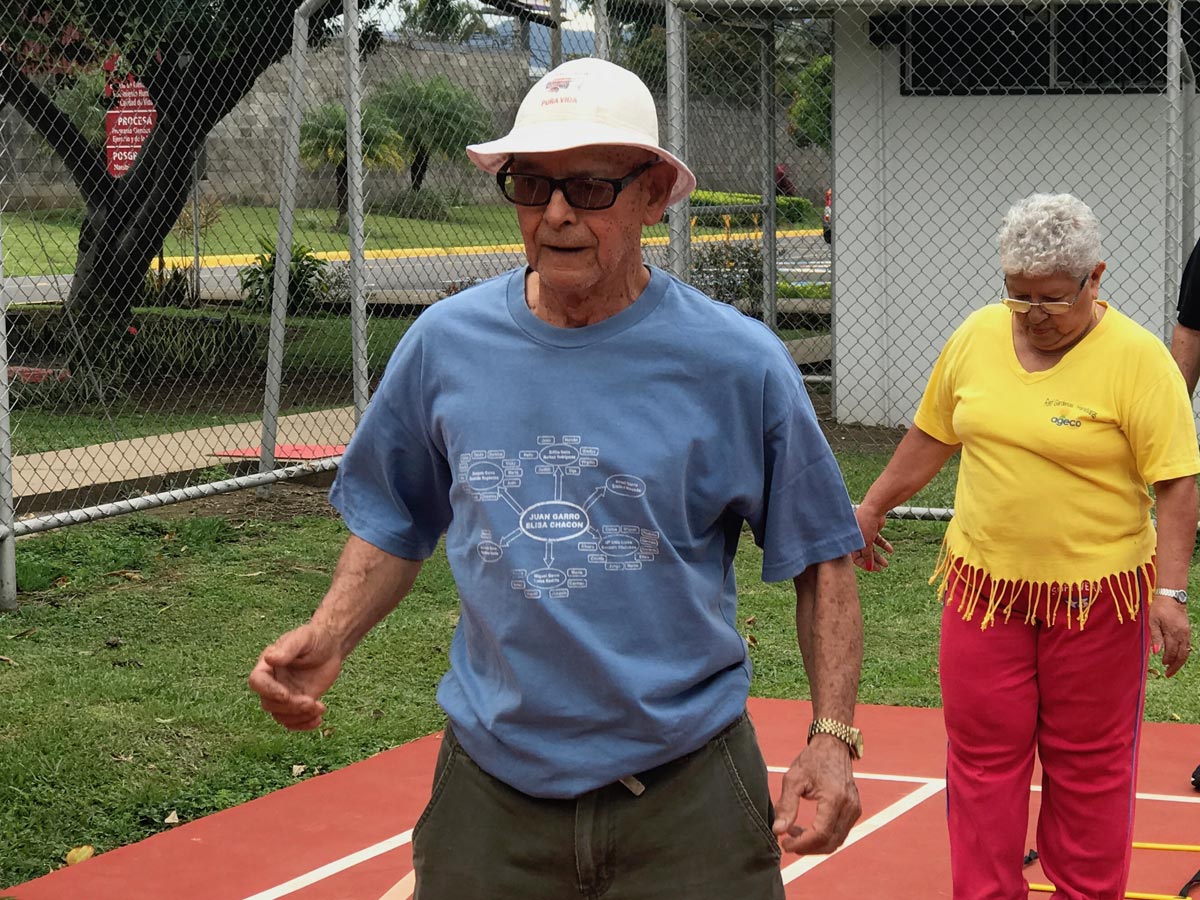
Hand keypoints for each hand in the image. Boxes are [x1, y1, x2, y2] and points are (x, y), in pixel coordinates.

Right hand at [248, 624, 343, 729]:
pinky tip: (318, 719)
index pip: (257, 682)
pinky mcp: (297, 703)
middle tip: (311, 701)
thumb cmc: (314, 638)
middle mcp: (272, 682)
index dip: (268, 691)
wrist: (331, 646)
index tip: (286, 695)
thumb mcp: (302, 638)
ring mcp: (284, 695)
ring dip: (299, 717)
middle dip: (290, 706)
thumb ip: (287, 649)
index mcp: (267, 665)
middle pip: (269, 703)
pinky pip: (293, 721)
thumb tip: (270, 659)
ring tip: (319, 708)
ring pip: (281, 716)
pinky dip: (304, 724)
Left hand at [771, 736, 860, 854]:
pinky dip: (824, 836)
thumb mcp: (793, 779)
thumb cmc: (812, 759)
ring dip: (815, 844)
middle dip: (808, 848)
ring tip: (794, 833)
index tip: (785, 844)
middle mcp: (849, 806)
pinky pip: (841, 832)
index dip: (802, 844)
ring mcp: (855, 809)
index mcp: (835, 798)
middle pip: (830, 842)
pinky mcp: (855, 809)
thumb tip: (778, 830)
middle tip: (788, 843)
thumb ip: (786, 806)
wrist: (833, 744)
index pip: (820, 834)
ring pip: (837, 841)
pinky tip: (807, 828)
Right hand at [852, 505, 892, 571]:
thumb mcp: (866, 542)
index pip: (856, 557)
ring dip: (879, 556)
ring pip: (871, 548)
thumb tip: (869, 567)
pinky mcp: (872, 530)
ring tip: (886, 563)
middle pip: (865, 554)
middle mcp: (857, 539)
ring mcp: (864, 534)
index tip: (872, 569)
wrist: (874, 508)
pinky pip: (878, 541)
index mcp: (852, 542)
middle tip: (881, 569)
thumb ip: (867, 555)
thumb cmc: (865, 523)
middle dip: (873, 562)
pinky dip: (884, 545)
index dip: (864, 564)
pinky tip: (890, 550)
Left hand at [1149, 597, 1191, 677]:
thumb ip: (1156, 637)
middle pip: (1181, 655)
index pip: (1172, 651)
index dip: (1168, 660)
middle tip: (1169, 674)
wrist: (1171, 597)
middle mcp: (1182, 635)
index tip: (1163, 666)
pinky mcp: (1188, 631)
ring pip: (1186, 652)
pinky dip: (1183, 654)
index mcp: (1173, 632)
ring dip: (1180, 661)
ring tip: (1172, 668)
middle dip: (1175, 665)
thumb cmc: (1159, 608)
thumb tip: (1156, 652)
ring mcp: (1186, 633)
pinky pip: (1187, 646)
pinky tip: (1178, 657)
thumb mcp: (1153, 621)